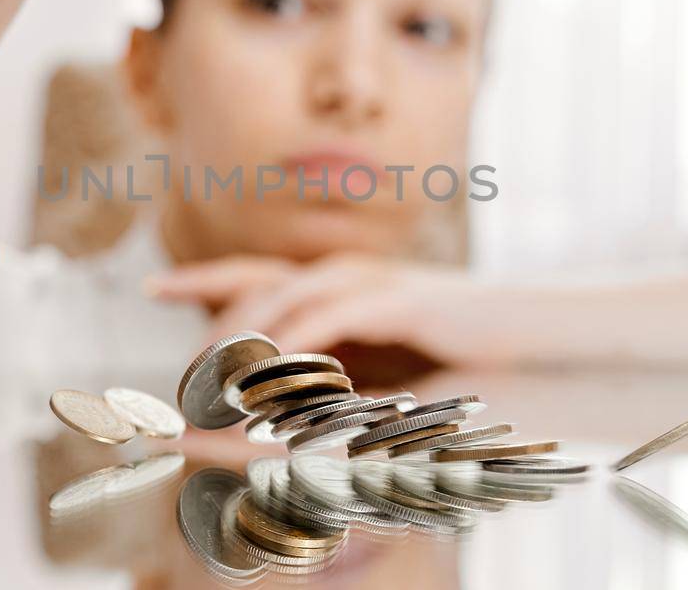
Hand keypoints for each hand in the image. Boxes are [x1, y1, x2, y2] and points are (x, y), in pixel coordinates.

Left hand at [150, 255, 509, 366]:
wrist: (536, 341)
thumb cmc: (464, 360)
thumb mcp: (383, 376)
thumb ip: (333, 385)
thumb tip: (276, 412)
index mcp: (337, 288)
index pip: (252, 274)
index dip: (200, 278)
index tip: (151, 286)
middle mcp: (346, 275)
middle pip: (255, 285)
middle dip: (212, 329)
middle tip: (181, 378)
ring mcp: (373, 282)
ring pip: (285, 296)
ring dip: (244, 341)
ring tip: (213, 384)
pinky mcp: (402, 300)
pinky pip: (333, 315)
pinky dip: (297, 341)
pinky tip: (272, 367)